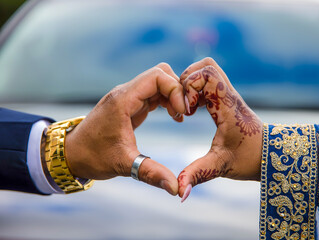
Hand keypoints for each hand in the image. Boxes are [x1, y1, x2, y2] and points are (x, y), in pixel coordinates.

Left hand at [64, 63, 184, 194]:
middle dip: (177, 90)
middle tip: (184, 113)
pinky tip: (173, 117)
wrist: (72, 154)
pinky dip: (167, 100)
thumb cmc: (93, 156)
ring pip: (158, 81)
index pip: (157, 76)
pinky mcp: (130, 104)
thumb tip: (177, 189)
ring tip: (180, 117)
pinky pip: (154, 92)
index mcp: (123, 100)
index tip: (182, 113)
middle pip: (161, 73)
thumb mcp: (124, 165)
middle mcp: (126, 93)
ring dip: (173, 95)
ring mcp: (128, 97)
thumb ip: (151, 174)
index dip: (175, 90)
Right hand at [178, 58, 262, 200]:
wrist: (272, 155)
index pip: (208, 73)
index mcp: (226, 106)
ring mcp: (229, 95)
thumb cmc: (249, 159)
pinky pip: (211, 81)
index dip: (190, 86)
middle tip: (185, 104)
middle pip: (207, 65)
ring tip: (189, 106)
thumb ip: (196, 175)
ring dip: (193, 83)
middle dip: (188, 80)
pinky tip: (195, 109)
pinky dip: (198, 88)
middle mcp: (228, 95)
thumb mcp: (219, 166)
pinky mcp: (227, 99)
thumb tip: (178, 192)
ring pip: (209, 70)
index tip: (188, 111)